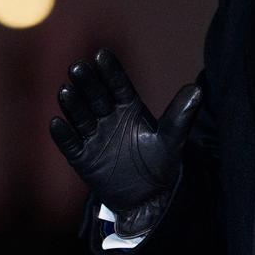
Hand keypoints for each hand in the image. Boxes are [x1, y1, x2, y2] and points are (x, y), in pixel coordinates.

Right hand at [50, 49, 201, 237]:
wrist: (147, 199)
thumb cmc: (160, 164)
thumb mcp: (171, 141)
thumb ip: (180, 116)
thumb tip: (197, 90)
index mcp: (129, 108)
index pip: (118, 85)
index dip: (110, 71)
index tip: (101, 54)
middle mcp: (109, 118)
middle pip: (96, 96)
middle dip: (87, 83)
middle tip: (78, 67)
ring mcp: (94, 136)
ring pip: (80, 116)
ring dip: (72, 104)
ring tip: (65, 90)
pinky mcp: (82, 158)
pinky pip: (71, 144)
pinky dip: (64, 135)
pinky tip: (56, 123)